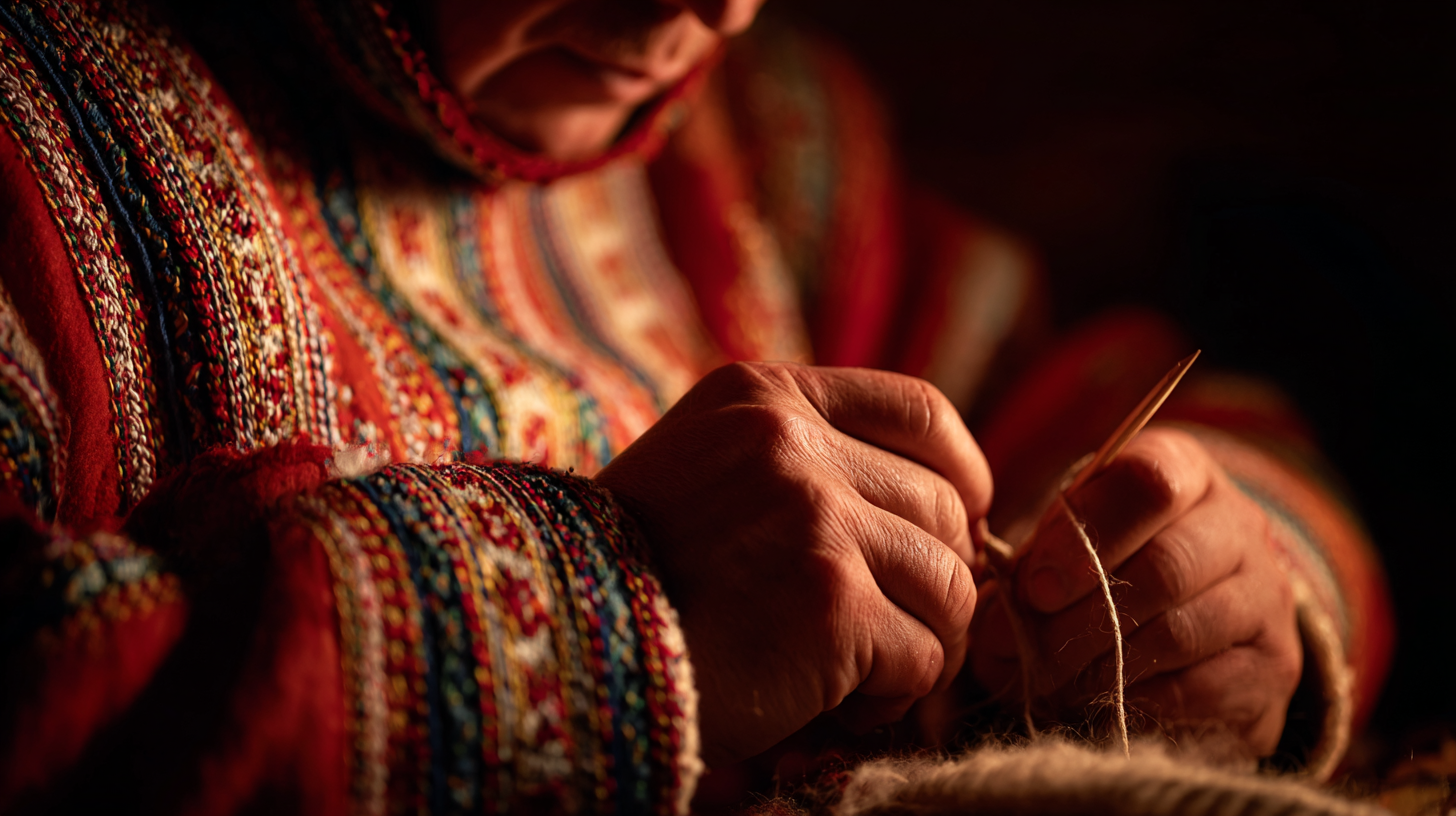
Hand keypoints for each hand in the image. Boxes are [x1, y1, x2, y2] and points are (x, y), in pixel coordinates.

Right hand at [597, 362, 991, 766]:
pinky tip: (838, 708)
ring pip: (947, 584)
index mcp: (764, 396)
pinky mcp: (832, 603)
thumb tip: (942, 506)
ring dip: (925, 643)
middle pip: (944, 507)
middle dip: (938, 580)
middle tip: (901, 632)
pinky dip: (894, 695)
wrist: (563, 647)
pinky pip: (923, 655)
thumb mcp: (708, 469)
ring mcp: (815, 518)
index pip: (920, 410)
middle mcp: (791, 441)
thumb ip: (803, 460)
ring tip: (865, 679)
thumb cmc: (636, 575)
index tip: (960, 521)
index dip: (961, 472)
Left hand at [971, 427, 1300, 754]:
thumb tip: (995, 624)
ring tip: (1056, 681)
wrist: (1194, 631)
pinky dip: (1140, 699)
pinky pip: (1203, 687)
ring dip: (1105, 663)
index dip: (1085, 533)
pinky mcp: (1274, 665)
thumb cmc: (1105, 573)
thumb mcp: (1066, 548)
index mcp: (1182, 471)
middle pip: (1168, 563)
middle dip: (1086, 614)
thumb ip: (1031, 569)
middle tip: (1035, 646)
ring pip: (1182, 629)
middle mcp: (1239, 524)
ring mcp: (1266, 596)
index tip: (1034, 585)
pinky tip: (1103, 703)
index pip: (1148, 483)